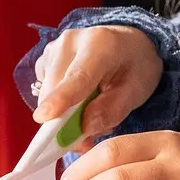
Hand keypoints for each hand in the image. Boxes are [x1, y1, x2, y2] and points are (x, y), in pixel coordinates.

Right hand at [30, 25, 164, 142]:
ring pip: (46, 93)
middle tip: (87, 138)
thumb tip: (84, 127)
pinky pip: (44, 90)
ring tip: (89, 110)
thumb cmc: (136, 67)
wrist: (128, 43)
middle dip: (64, 121)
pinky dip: (57, 104)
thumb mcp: (136, 90)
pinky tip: (78, 99)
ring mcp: (53, 47)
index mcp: (100, 44)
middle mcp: (70, 41)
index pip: (78, 76)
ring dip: (62, 113)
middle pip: (56, 89)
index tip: (43, 118)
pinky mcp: (44, 57)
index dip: (60, 98)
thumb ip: (112, 110)